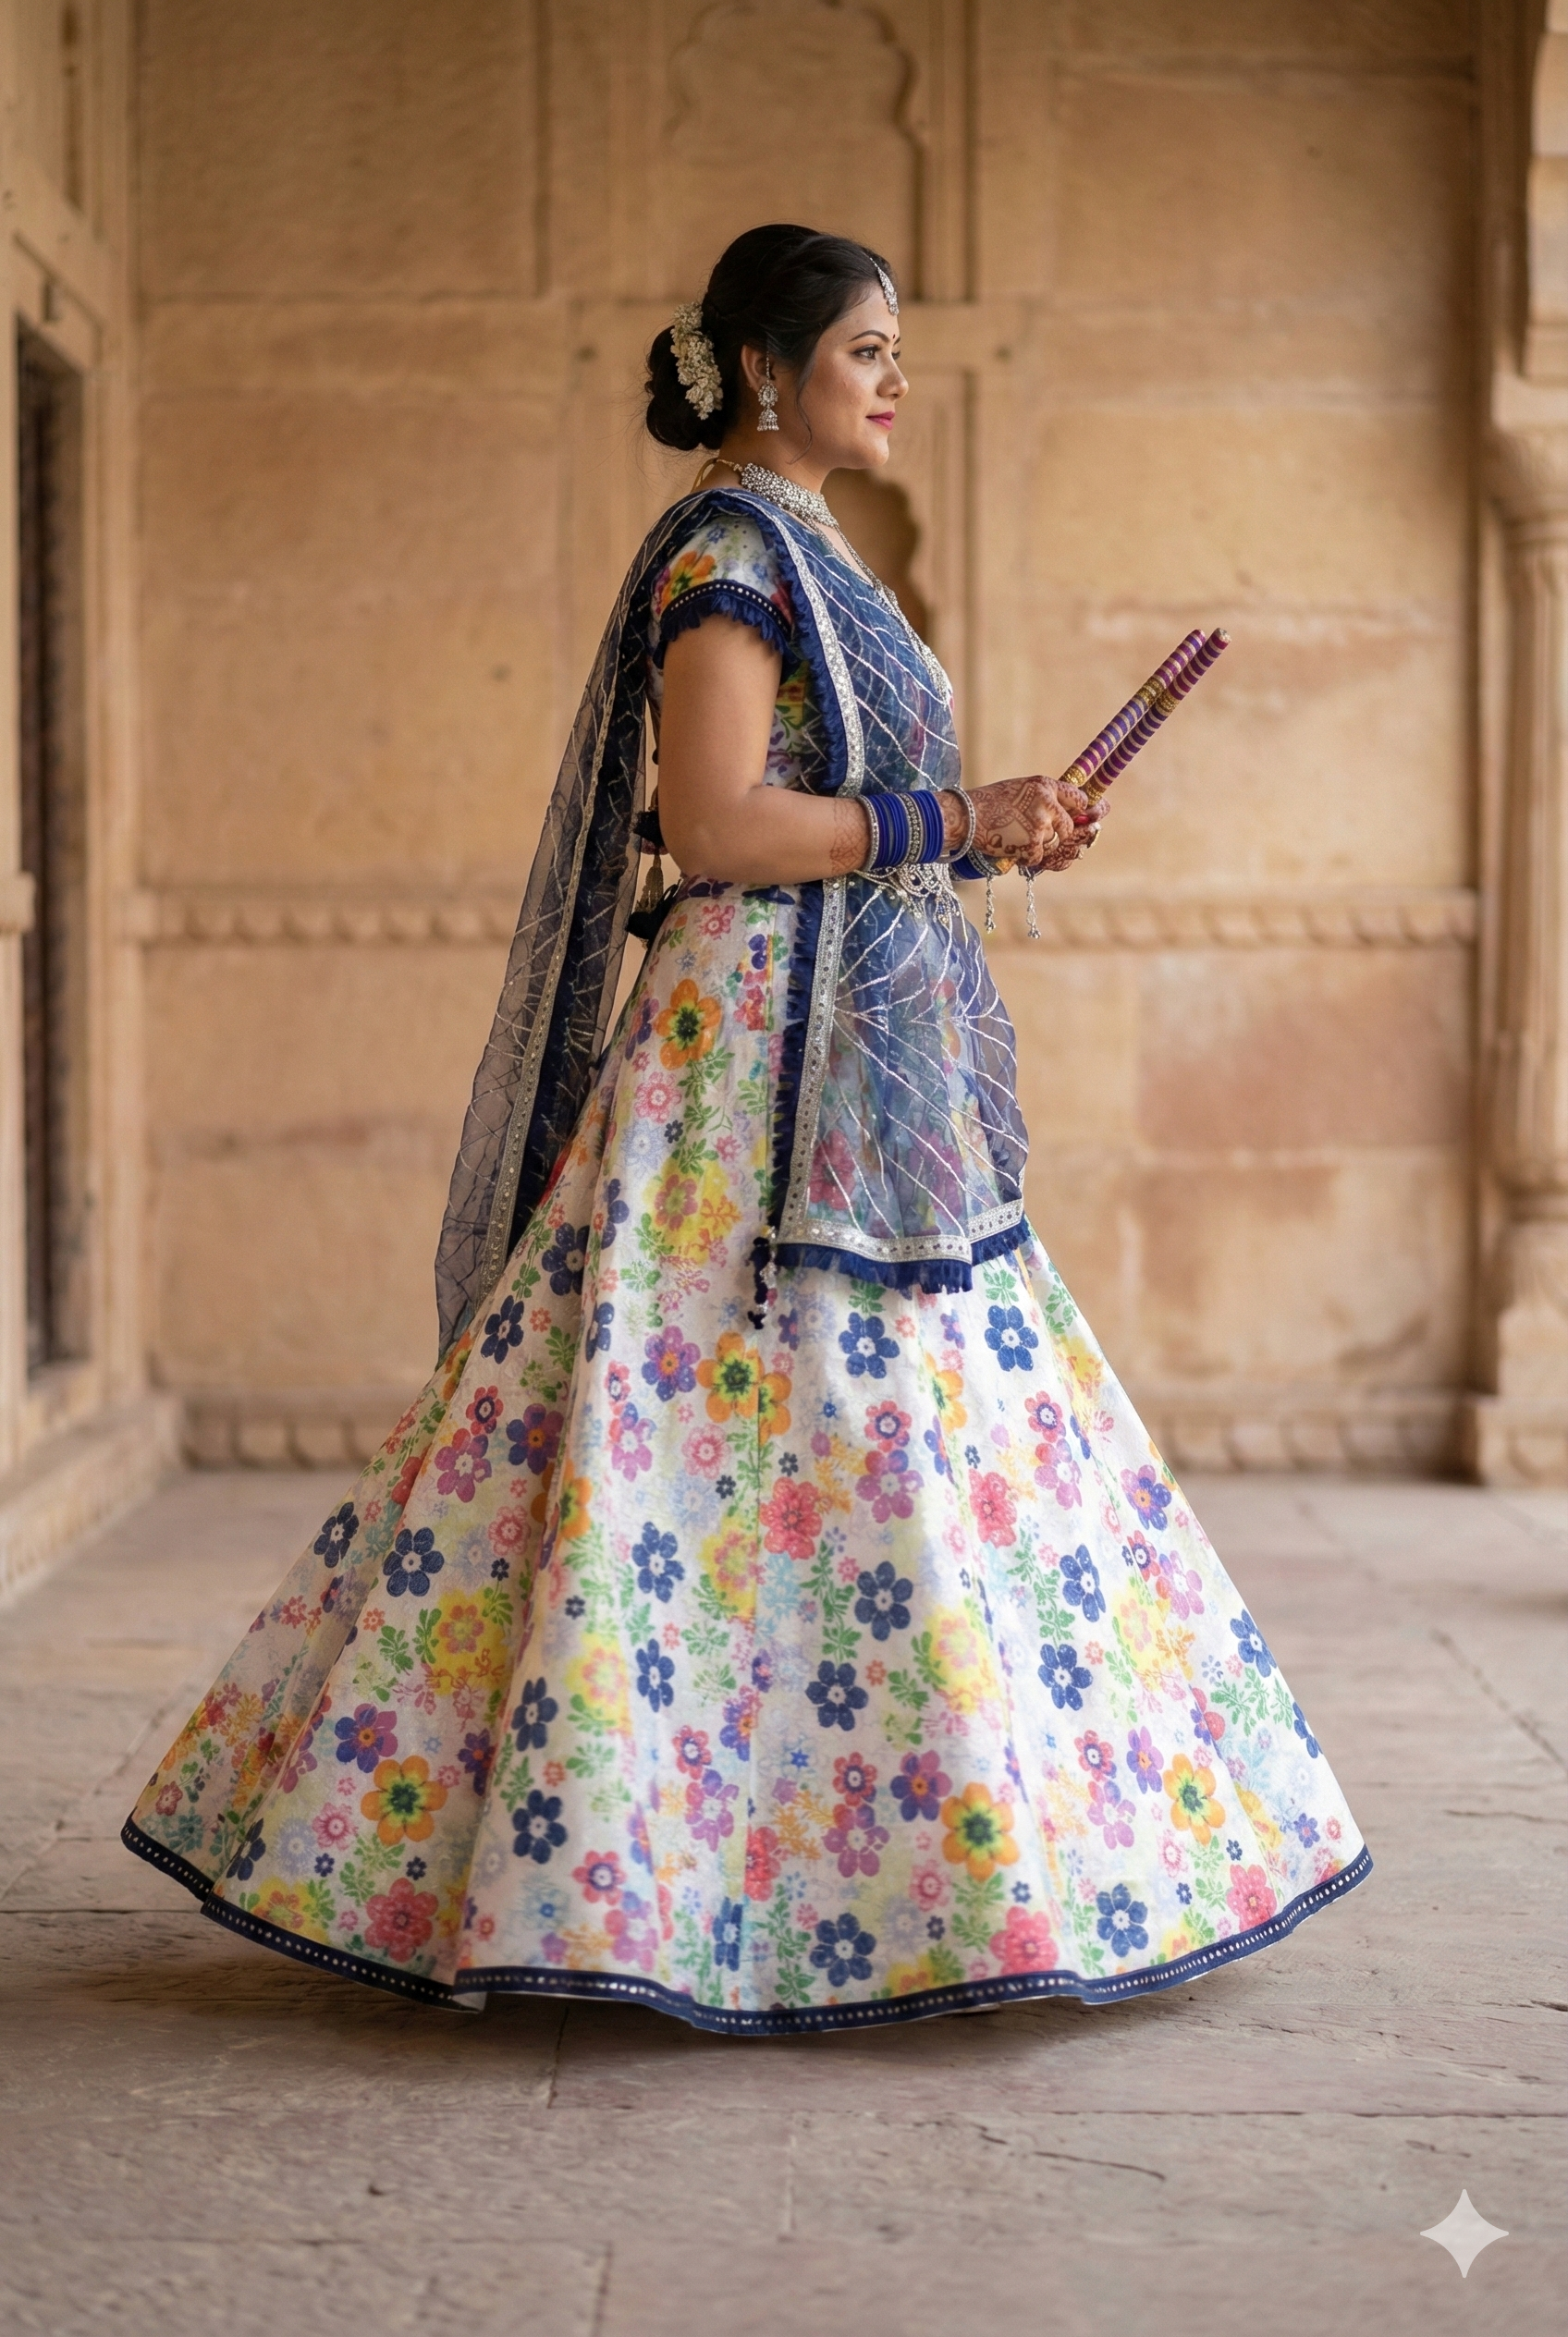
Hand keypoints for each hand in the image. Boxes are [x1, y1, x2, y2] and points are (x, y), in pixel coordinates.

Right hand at [944, 776, 1100, 870]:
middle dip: (1057, 834)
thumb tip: (1077, 815)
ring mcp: (1040, 826)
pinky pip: (1039, 857)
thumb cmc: (991, 802)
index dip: (1080, 811)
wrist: (967, 816)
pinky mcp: (1031, 846)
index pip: (1080, 800)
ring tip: (1017, 836)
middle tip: (1037, 833)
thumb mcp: (1023, 788)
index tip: (1077, 817)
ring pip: (1054, 844)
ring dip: (1039, 846)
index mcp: (1046, 786)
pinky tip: (1012, 846)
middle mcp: (1047, 804)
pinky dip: (1026, 856)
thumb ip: (1048, 798)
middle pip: (1069, 828)